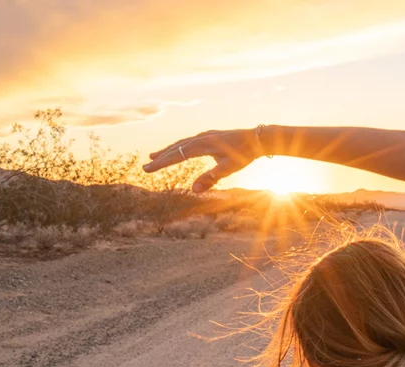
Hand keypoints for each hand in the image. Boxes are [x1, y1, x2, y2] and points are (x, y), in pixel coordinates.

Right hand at [142, 129, 259, 192]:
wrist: (258, 138)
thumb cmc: (245, 154)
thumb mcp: (229, 168)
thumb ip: (211, 178)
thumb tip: (193, 191)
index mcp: (203, 145)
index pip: (177, 155)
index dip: (161, 163)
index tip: (148, 169)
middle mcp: (201, 138)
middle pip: (176, 148)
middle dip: (160, 158)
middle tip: (145, 167)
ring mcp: (205, 136)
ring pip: (182, 143)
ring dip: (168, 151)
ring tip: (155, 157)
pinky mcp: (210, 137)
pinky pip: (189, 142)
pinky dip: (179, 147)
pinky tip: (178, 150)